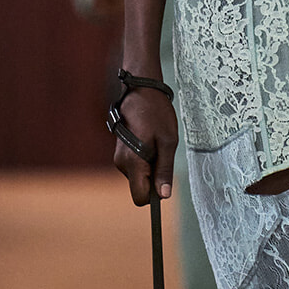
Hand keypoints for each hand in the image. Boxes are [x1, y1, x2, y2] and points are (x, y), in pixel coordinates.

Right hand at [112, 85, 177, 205]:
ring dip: (150, 167)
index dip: (154, 196)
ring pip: (138, 176)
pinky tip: (150, 141)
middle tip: (163, 153)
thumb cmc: (156, 113)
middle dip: (154, 178)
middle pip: (140, 187)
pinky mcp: (121, 153)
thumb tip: (164, 194)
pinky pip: (135, 166)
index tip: (165, 182)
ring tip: (156, 143)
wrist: (140, 91)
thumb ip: (165, 170)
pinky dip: (145, 160)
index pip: (140, 197)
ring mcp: (119, 158)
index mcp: (133, 162)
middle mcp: (122, 163)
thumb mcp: (168, 142)